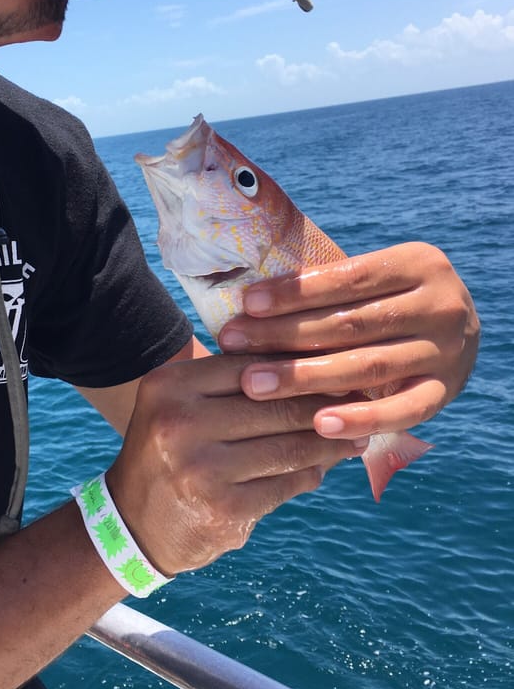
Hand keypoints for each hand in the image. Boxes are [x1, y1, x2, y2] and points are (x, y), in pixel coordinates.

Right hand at [106, 354, 362, 576]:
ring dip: (329, 444)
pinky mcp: (222, 510)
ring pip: (288, 448)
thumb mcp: (181, 404)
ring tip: (354, 438)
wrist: (132, 522)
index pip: (253, 365)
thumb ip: (234, 383)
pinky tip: (322, 469)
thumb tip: (314, 365)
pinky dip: (309, 476)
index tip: (338, 366)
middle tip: (361, 401)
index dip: (300, 366)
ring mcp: (200, 469)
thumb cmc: (170, 451)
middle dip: (325, 405)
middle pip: (275, 405)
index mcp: (170, 385)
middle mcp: (179, 422)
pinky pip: (285, 486)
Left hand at [217, 242, 479, 440]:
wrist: (455, 333)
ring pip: (369, 366)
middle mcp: (441, 305)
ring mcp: (448, 352)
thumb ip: (328, 287)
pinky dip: (359, 419)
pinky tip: (317, 425)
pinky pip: (401, 412)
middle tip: (233, 343)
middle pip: (351, 323)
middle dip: (285, 334)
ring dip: (305, 377)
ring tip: (255, 383)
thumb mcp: (372, 281)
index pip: (347, 277)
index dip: (295, 291)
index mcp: (418, 263)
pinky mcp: (446, 393)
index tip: (247, 303)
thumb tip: (248, 300)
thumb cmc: (387, 302)